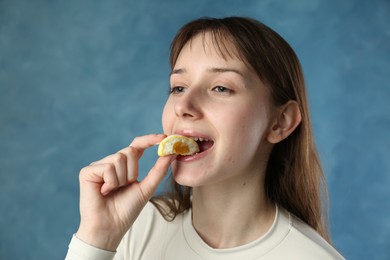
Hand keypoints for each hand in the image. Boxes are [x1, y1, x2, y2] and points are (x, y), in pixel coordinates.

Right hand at [75, 134, 173, 250]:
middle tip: (126, 187)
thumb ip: (158, 170)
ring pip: (119, 158)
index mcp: (125, 166)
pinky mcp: (87, 172)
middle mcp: (111, 163)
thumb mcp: (147, 188)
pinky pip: (107, 167)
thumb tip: (171, 153)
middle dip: (133, 172)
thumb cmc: (127, 210)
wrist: (111, 227)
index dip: (149, 140)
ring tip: (113, 191)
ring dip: (122, 179)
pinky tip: (104, 192)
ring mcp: (98, 166)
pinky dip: (111, 182)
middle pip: (129, 151)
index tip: (165, 137)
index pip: (137, 146)